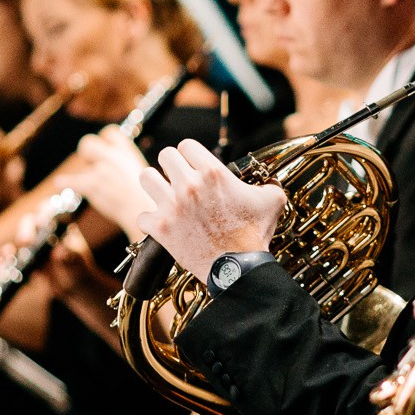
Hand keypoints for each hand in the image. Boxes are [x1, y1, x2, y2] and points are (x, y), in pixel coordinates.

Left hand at [70, 127, 159, 240]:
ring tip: (99, 187)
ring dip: (85, 175)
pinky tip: (59, 182)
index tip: (102, 147)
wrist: (141, 211)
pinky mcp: (92, 184)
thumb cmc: (142, 195)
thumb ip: (123, 158)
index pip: (109, 132)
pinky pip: (72, 180)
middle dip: (85, 151)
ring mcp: (101, 169)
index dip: (103, 139)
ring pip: (81, 166)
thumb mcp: (138, 169)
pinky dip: (65, 182)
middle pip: (87, 142)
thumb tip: (106, 155)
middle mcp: (113, 156)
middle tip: (90, 162)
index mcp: (126, 151)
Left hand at [135, 141, 284, 277]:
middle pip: (165, 155)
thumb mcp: (272, 201)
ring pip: (145, 177)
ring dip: (154, 186)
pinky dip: (151, 221)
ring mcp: (172, 206)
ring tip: (163, 195)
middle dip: (172, 166)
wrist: (238, 268)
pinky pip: (142, 215)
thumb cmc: (253, 235)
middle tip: (178, 179)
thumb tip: (270, 181)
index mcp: (213, 172)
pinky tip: (163, 224)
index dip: (190, 155)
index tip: (193, 166)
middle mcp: (189, 185)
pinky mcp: (161, 228)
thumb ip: (268, 184)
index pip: (186, 145)